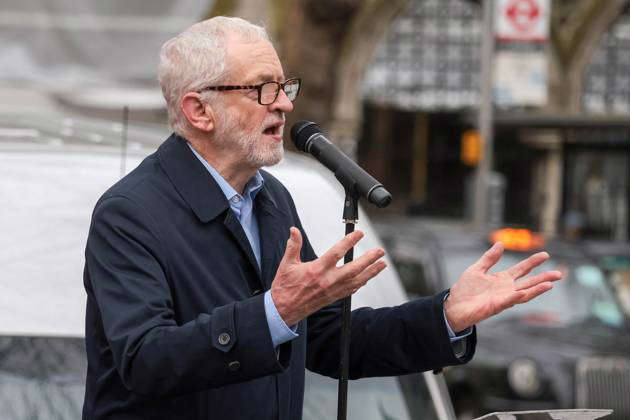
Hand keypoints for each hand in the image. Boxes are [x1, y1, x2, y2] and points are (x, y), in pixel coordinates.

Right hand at [271, 227, 386, 325]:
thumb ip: (293, 246)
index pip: (337, 253)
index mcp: (316, 270)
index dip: (349, 242)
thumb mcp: (287, 264)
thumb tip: (293, 230)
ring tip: (382, 264)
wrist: (284, 310)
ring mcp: (332, 290)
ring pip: (356, 280)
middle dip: (369, 259)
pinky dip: (361, 283)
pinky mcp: (334, 297)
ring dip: (371, 272)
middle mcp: (327, 281)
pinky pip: (351, 290)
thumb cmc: (285, 286)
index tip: (359, 233)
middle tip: (380, 251)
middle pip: (353, 268)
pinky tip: (368, 277)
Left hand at [444, 242, 562, 331]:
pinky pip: (508, 301)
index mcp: (502, 279)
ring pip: (524, 293)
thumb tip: (500, 243)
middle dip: (544, 278)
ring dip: (537, 289)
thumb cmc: (465, 290)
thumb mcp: (477, 269)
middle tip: (559, 273)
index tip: (546, 255)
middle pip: (529, 282)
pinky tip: (524, 292)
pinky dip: (516, 296)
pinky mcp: (496, 306)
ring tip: (550, 284)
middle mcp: (506, 289)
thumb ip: (489, 258)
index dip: (533, 262)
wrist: (454, 306)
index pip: (522, 269)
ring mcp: (503, 298)